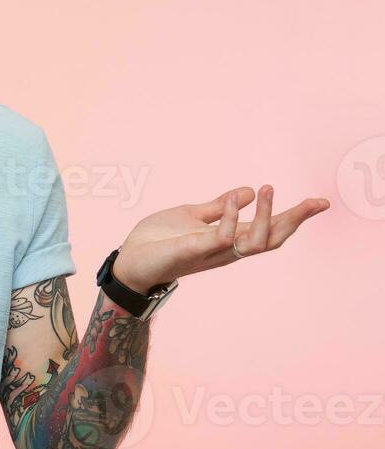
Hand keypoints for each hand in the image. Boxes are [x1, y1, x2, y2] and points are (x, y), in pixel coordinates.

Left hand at [112, 184, 329, 289]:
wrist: (128, 260)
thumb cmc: (157, 240)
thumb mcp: (191, 215)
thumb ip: (218, 206)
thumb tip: (248, 191)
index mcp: (228, 238)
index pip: (269, 229)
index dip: (295, 217)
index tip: (320, 202)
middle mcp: (226, 248)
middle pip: (273, 239)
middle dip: (296, 221)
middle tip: (316, 202)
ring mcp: (212, 252)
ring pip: (255, 242)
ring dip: (268, 216)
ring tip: (269, 188)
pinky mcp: (193, 251)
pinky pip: (222, 237)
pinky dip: (232, 217)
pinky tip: (237, 199)